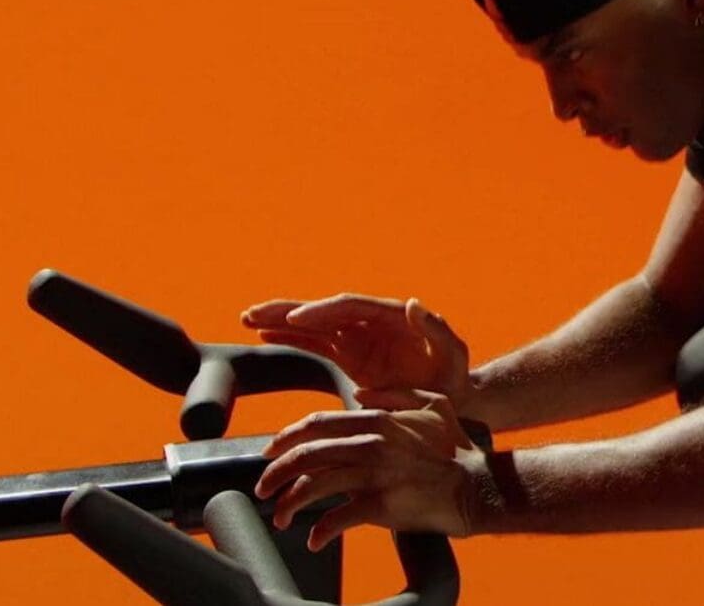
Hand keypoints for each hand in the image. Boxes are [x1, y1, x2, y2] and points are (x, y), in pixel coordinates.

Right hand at [239, 293, 474, 408]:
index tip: (295, 320)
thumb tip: (414, 304)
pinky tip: (266, 335)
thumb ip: (437, 330)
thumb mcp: (454, 355)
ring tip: (248, 319)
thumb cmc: (455, 377)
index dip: (320, 312)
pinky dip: (291, 338)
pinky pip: (315, 343)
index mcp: (390, 316)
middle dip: (288, 310)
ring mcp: (358, 339)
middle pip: (322, 311)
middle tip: (254, 313)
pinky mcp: (350, 356)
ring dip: (281, 321)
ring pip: (313, 325)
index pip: (348, 307)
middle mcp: (369, 322)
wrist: (453, 398)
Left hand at [253, 388, 486, 550]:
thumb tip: (359, 393)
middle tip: (262, 487)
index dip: (286, 438)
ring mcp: (373, 475)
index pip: (316, 424)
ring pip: (313, 486)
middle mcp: (370, 444)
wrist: (478, 486)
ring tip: (280, 517)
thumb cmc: (457, 448)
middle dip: (275, 472)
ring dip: (289, 504)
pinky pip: (337, 519)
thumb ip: (395, 393)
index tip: (270, 453)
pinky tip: (312, 539)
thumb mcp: (433, 404)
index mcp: (377, 420)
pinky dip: (319, 530)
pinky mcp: (380, 506)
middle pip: (305, 454)